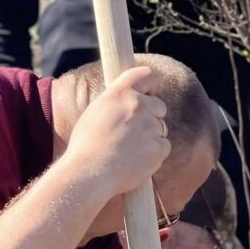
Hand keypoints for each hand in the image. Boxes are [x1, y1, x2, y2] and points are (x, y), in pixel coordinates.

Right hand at [62, 66, 169, 197]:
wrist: (88, 173)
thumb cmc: (85, 146)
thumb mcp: (95, 112)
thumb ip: (115, 102)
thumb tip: (129, 99)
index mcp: (120, 93)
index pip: (145, 75)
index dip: (150, 84)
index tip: (150, 91)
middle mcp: (138, 105)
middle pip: (159, 106)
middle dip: (152, 116)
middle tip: (135, 133)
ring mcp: (151, 125)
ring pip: (161, 128)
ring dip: (152, 137)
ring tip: (129, 151)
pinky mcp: (159, 146)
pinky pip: (164, 146)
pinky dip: (155, 154)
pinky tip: (136, 161)